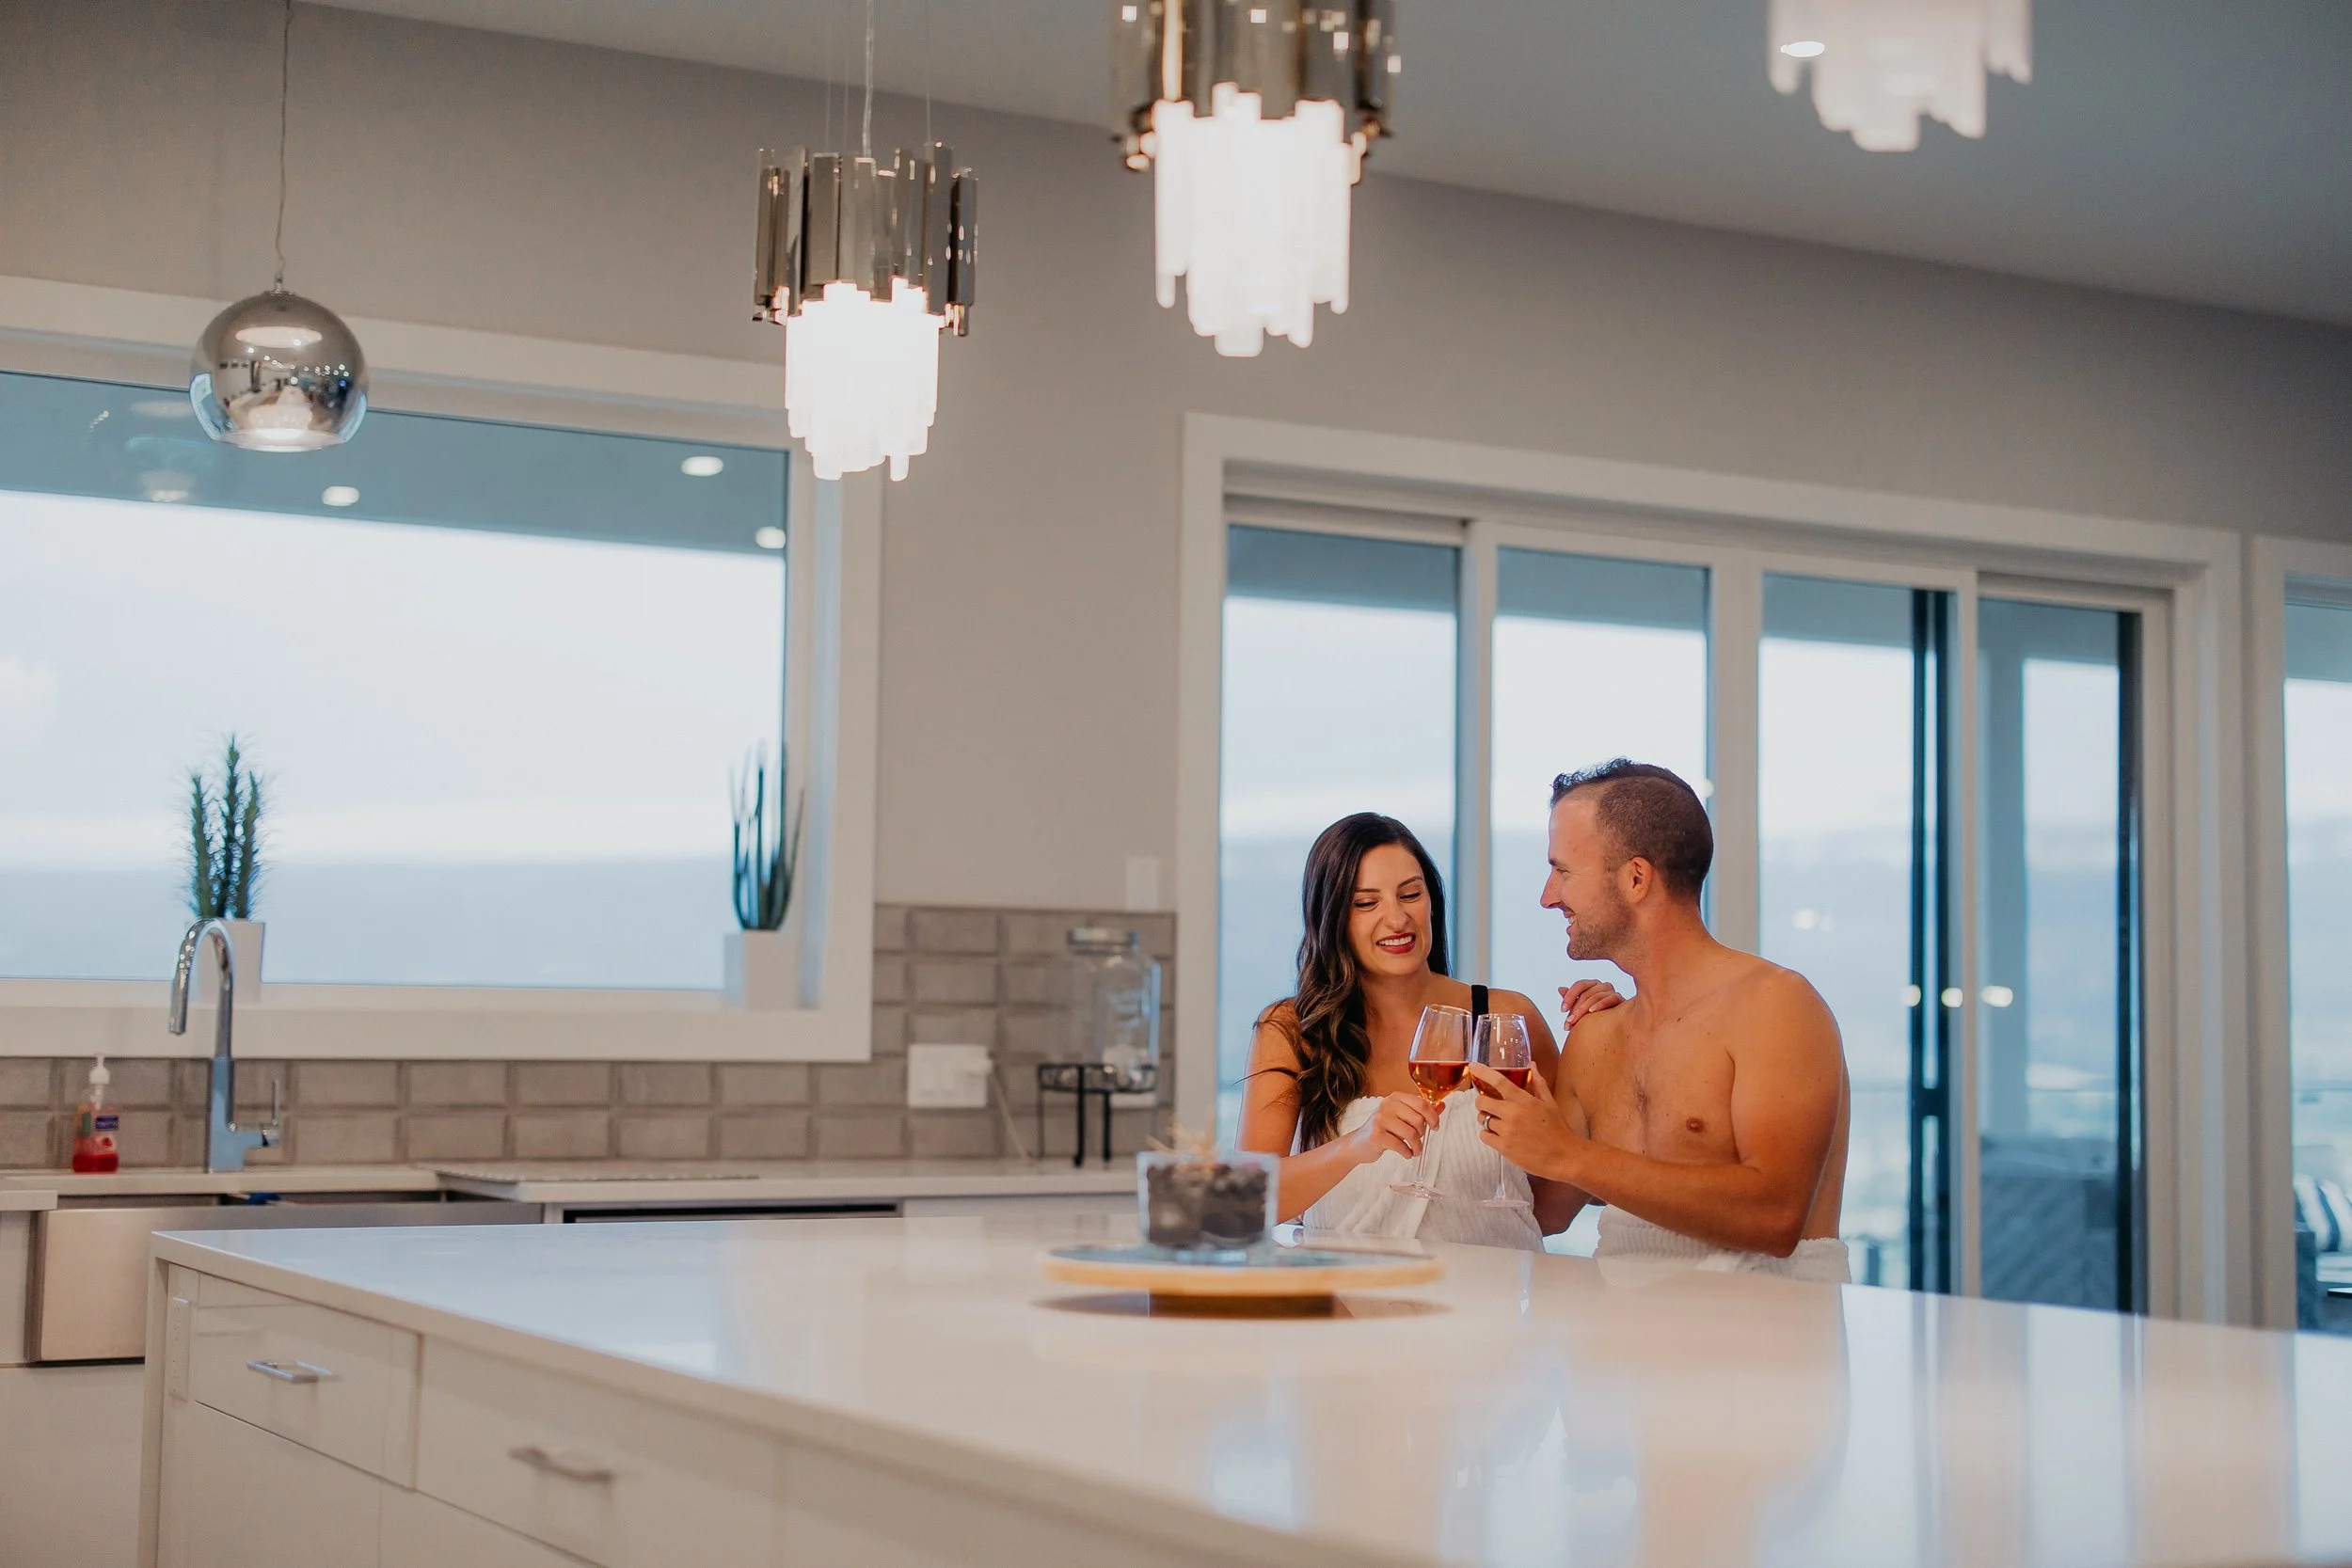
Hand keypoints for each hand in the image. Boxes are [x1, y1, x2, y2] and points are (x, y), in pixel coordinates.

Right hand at [1346, 1092, 1439, 1164]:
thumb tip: (1441, 1106)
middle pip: (1418, 1119)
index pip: (1422, 1103)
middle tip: (1420, 1141)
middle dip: (1423, 1134)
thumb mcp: (1401, 1117)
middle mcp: (1386, 1105)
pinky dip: (1407, 1152)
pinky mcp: (1376, 1135)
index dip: (1433, 1117)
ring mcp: (1380, 1119)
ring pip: (1411, 1133)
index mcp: (1395, 1097)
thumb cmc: (1383, 1130)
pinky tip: (1406, 1153)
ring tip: (1415, 1150)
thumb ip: (1420, 1111)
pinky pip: (1400, 1145)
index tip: (1435, 1127)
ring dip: (1417, 1146)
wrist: (1358, 1144)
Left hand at [1466, 1063, 1579, 1180]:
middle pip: (1482, 1102)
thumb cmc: (1558, 1128)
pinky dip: (1488, 1134)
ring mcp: (1507, 1131)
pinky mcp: (1504, 1147)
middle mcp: (1513, 1114)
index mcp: (1524, 1100)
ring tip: (1499, 1123)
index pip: (1498, 1081)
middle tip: (1489, 1105)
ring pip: (1483, 1119)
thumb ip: (1538, 1083)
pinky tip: (1499, 1135)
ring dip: (1487, 1119)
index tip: (1473, 1066)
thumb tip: (1532, 1065)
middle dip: (1482, 1102)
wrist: (1564, 1156)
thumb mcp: (1550, 1103)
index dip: (1483, 1072)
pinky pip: (1484, 1136)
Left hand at [1560, 979, 1624, 1032]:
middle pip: (1586, 993)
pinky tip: (1591, 1011)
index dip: (1569, 996)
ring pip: (1595, 996)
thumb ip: (1572, 998)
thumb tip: (1560, 988)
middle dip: (1575, 1009)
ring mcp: (1612, 991)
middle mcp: (1602, 985)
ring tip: (1575, 1021)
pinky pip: (1610, 998)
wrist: (1617, 1024)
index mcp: (1592, 984)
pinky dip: (1600, 1004)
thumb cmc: (1598, 1015)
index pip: (1579, 985)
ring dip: (1583, 1009)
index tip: (1562, 1010)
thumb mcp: (1582, 1007)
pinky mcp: (1621, 998)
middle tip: (1568, 1022)